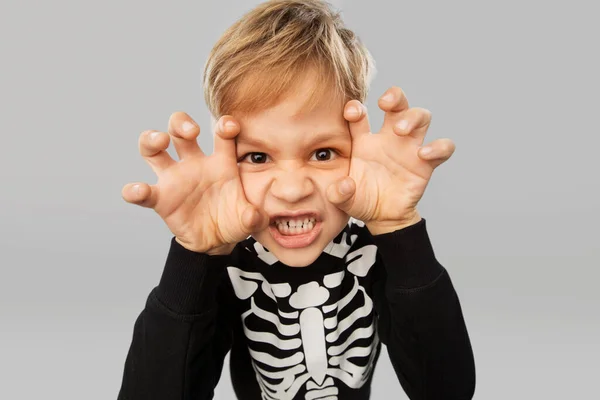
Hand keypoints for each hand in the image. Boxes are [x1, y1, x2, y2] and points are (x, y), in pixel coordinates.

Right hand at [121, 112, 268, 253]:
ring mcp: (175, 179)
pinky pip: (143, 193)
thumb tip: (254, 216)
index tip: (229, 126)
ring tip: (161, 140)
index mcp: (221, 162)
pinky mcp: (161, 199)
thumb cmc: (234, 220)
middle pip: (180, 130)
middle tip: (191, 130)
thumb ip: (254, 217)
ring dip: (152, 139)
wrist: (217, 241)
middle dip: (182, 122)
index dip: (225, 125)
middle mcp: (195, 164)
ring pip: (154, 150)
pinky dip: (135, 191)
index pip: (222, 134)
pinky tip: (138, 191)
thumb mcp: (250, 219)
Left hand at [326, 87, 454, 234]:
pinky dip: (438, 147)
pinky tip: (423, 154)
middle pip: (398, 104)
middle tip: (385, 103)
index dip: (356, 108)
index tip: (352, 113)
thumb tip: (345, 185)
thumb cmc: (360, 200)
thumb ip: (337, 193)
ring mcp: (408, 148)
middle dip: (394, 96)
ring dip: (413, 116)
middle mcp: (388, 138)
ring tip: (400, 130)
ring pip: (421, 117)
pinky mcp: (426, 164)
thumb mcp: (341, 199)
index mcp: (363, 141)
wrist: (381, 217)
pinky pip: (442, 148)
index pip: (360, 114)